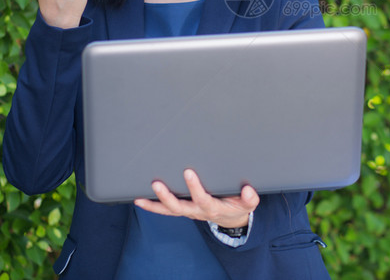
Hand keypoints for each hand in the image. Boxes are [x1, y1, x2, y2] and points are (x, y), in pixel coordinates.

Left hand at [134, 169, 258, 228]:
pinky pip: (165, 210)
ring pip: (169, 210)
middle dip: (167, 196)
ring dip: (155, 203)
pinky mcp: (182, 210)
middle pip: (179, 207)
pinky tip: (140, 200)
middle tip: (157, 184)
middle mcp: (197, 211)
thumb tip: (248, 190)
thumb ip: (250, 198)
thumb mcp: (248, 203)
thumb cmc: (237, 205)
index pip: (202, 198)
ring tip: (141, 195)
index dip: (194, 187)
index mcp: (212, 207)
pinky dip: (152, 206)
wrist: (231, 218)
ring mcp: (188, 211)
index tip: (188, 172)